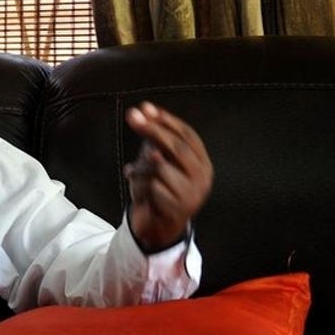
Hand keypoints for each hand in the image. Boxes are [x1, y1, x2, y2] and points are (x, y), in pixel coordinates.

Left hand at [123, 101, 212, 251]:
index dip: (166, 120)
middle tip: (132, 116)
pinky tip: (142, 194)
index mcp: (201, 162)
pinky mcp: (178, 209)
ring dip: (141, 167)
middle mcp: (202, 177)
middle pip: (177, 147)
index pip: (188, 135)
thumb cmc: (159, 188)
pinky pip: (152, 187)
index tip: (146, 108)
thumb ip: (153, 138)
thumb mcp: (158, 160)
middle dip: (152, 129)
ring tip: (134, 175)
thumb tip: (142, 110)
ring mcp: (192, 194)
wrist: (158, 226)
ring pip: (160, 167)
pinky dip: (140, 187)